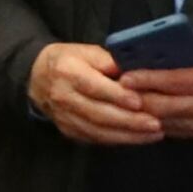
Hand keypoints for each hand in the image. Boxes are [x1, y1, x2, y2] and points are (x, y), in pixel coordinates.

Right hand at [27, 40, 160, 146]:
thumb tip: (133, 71)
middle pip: (99, 114)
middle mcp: (64, 97)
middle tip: (155, 124)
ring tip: (153, 134)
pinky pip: (96, 139)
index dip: (117, 96)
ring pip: (99, 131)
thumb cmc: (68, 61)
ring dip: (128, 135)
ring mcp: (65, 118)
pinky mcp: (69, 131)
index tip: (139, 102)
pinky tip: (138, 138)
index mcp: (68, 72)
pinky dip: (119, 140)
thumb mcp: (85, 51)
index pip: (94, 87)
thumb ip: (108, 61)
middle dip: (129, 121)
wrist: (37, 79)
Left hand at [119, 29, 192, 142]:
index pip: (173, 82)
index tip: (126, 76)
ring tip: (122, 103)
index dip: (146, 80)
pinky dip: (154, 123)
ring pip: (163, 122)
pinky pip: (171, 131)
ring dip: (141, 114)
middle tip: (115, 90)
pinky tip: (141, 114)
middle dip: (136, 99)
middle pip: (161, 106)